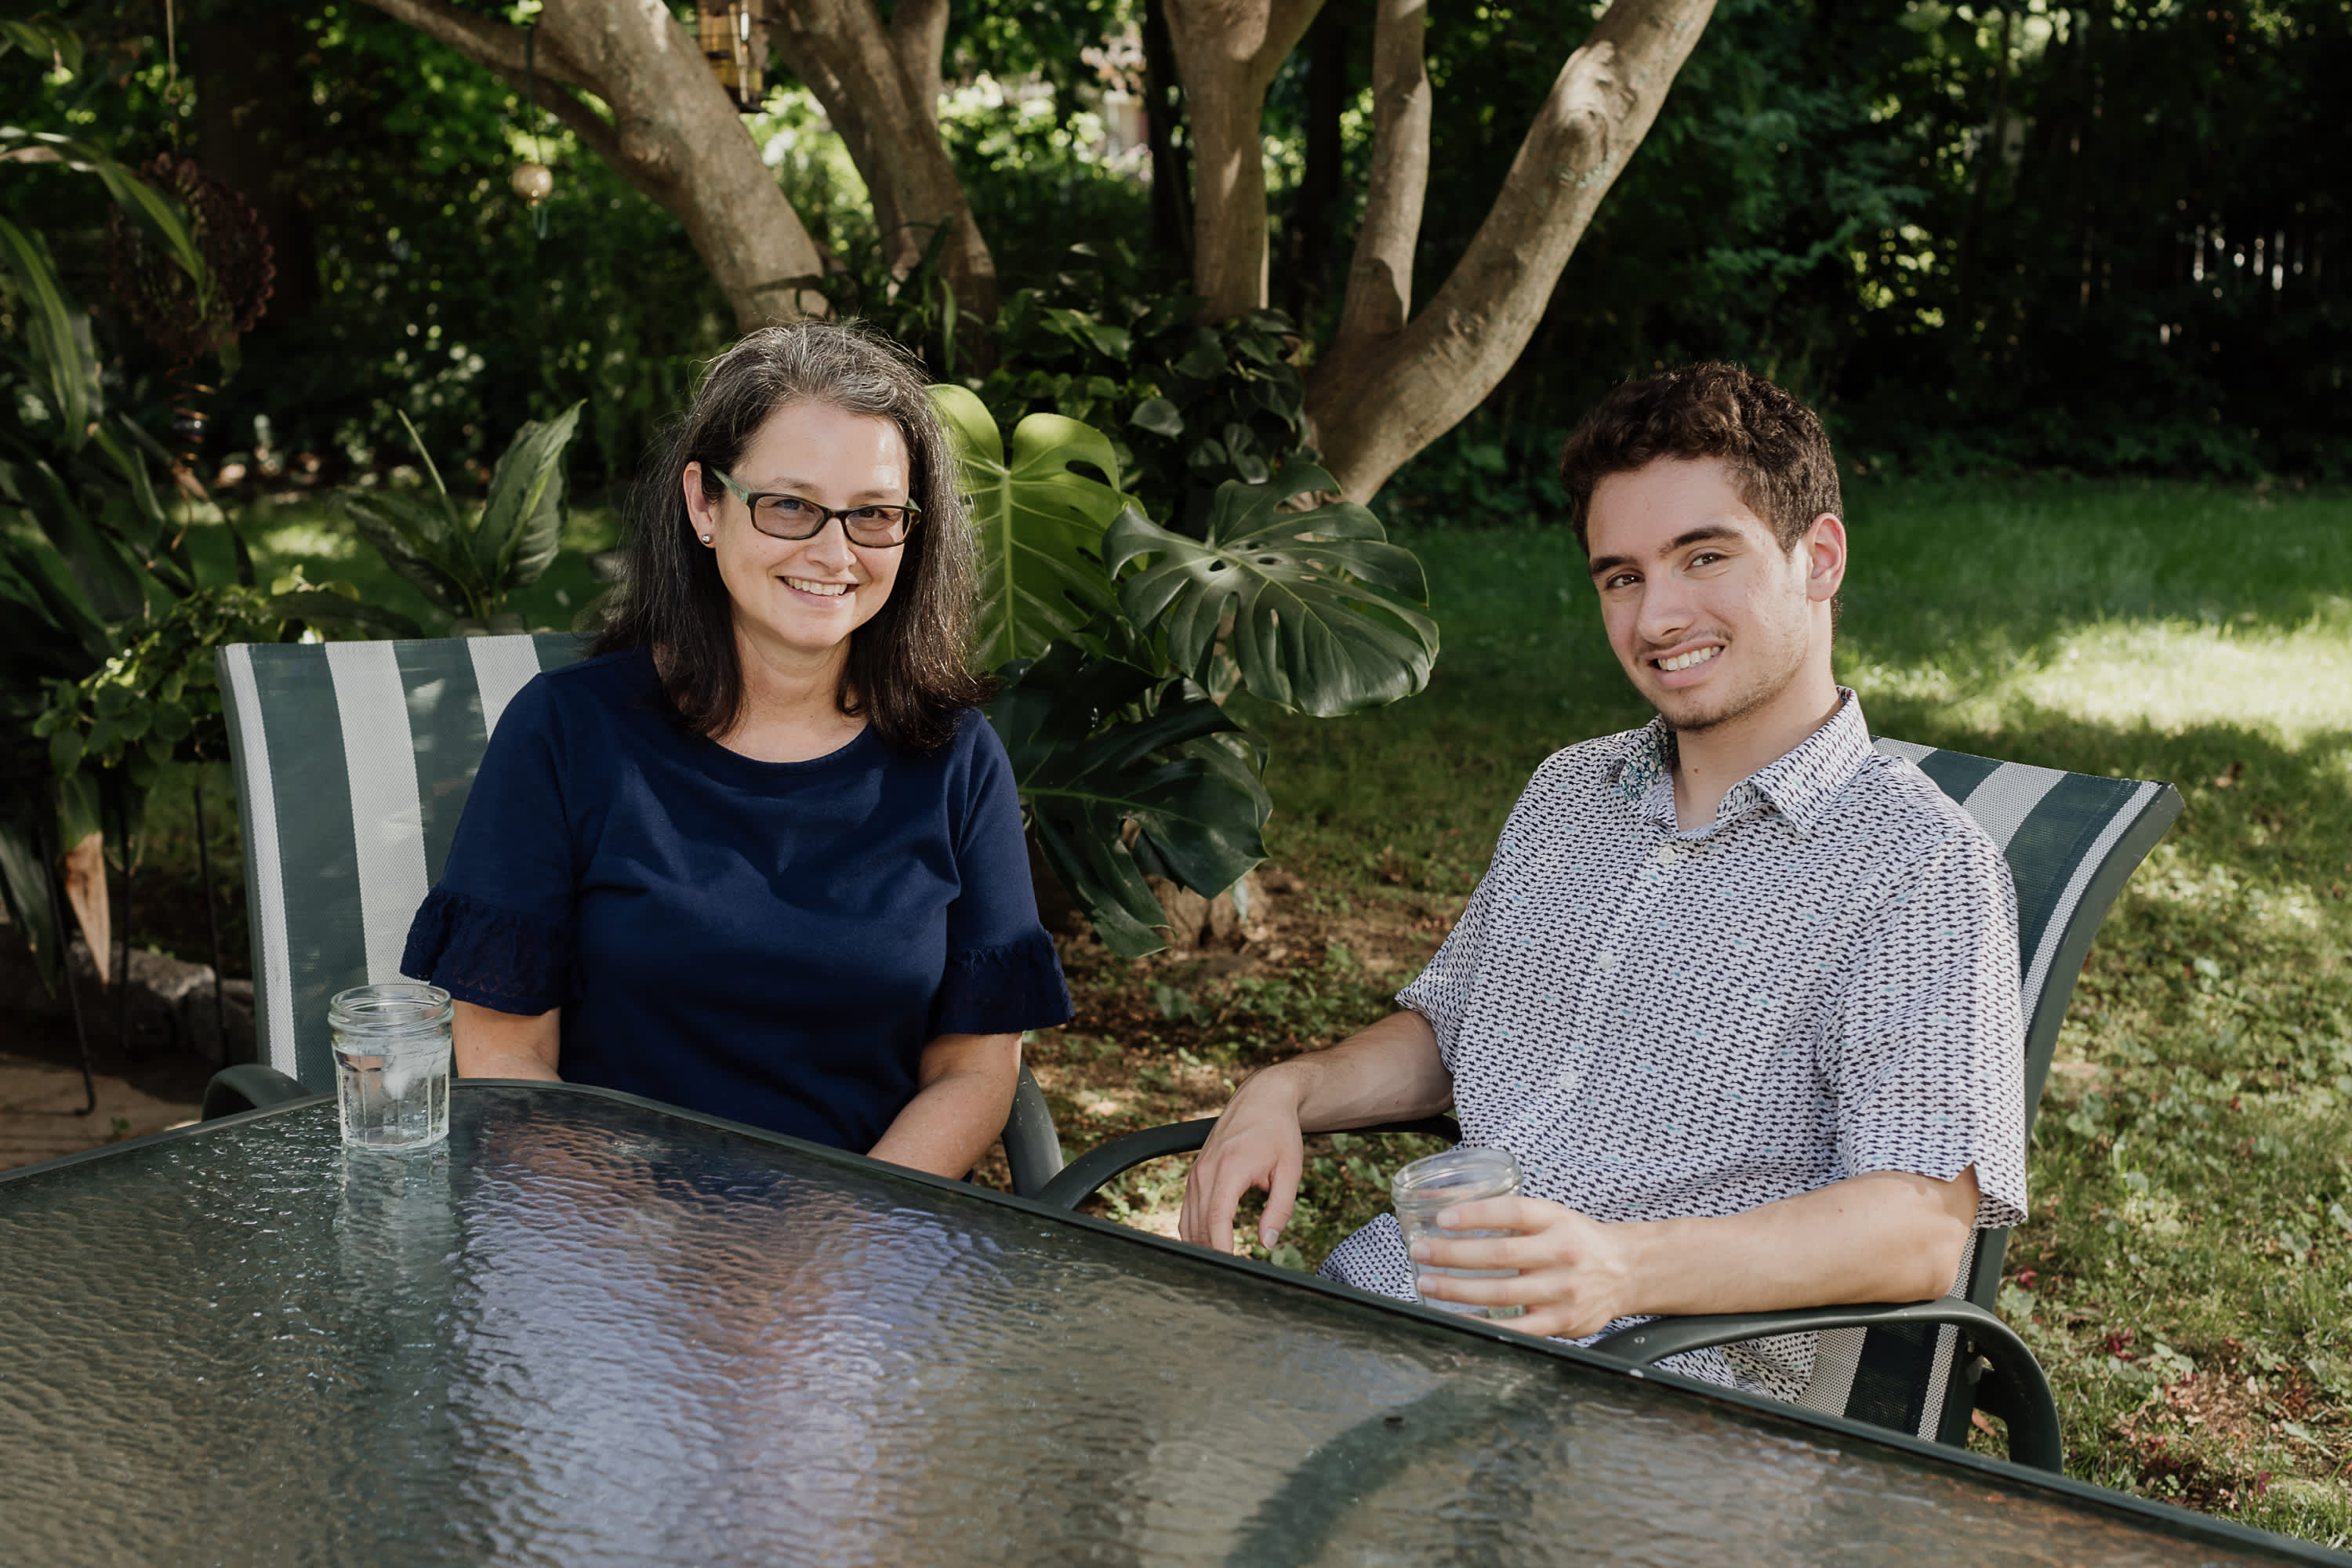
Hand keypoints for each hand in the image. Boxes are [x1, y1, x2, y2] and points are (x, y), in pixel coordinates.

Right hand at [1178, 1066, 1306, 1254]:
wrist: (1261, 1098)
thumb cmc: (1279, 1133)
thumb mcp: (1290, 1170)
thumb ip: (1280, 1209)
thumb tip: (1268, 1243)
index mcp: (1229, 1169)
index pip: (1216, 1220)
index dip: (1222, 1250)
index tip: (1235, 1269)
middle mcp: (1205, 1172)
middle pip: (1198, 1226)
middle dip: (1213, 1254)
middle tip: (1234, 1277)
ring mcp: (1196, 1173)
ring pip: (1188, 1222)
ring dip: (1203, 1246)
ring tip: (1224, 1266)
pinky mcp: (1195, 1174)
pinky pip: (1188, 1211)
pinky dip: (1196, 1231)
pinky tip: (1212, 1245)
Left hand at [1408, 1195, 1640, 1338]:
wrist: (1626, 1270)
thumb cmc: (1577, 1240)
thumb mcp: (1552, 1215)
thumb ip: (1512, 1217)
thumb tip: (1450, 1213)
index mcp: (1556, 1219)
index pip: (1512, 1211)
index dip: (1475, 1214)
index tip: (1442, 1218)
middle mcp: (1562, 1253)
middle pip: (1500, 1254)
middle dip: (1452, 1254)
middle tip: (1420, 1251)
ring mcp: (1563, 1290)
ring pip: (1502, 1291)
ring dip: (1458, 1289)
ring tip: (1427, 1283)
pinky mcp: (1562, 1322)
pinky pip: (1516, 1328)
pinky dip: (1482, 1324)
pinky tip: (1456, 1318)